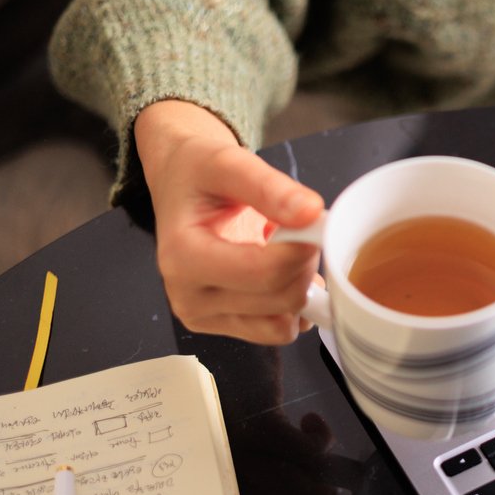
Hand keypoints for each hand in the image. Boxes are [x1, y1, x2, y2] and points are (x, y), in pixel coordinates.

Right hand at [135, 99, 324, 343]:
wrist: (180, 183)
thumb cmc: (197, 172)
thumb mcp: (228, 162)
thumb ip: (269, 186)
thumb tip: (311, 212)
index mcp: (182, 257)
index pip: (263, 273)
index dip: (302, 250)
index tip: (313, 221)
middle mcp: (188, 296)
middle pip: (279, 299)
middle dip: (304, 263)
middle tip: (300, 230)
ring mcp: (204, 317)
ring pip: (282, 325)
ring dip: (300, 286)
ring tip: (284, 249)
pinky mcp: (222, 325)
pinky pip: (276, 331)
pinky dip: (293, 305)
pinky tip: (284, 272)